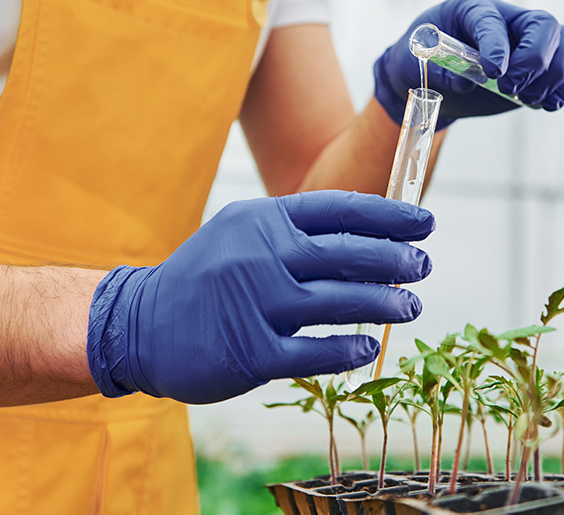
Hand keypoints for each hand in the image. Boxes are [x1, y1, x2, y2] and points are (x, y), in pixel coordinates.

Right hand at [86, 191, 433, 403]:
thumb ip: (296, 233)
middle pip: (347, 254)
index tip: (425, 222)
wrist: (138, 325)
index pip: (341, 210)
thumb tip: (371, 240)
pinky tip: (369, 348)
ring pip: (338, 301)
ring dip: (384, 304)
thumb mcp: (243, 235)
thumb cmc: (206, 276)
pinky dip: (347, 350)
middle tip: (424, 266)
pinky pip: (314, 351)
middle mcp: (261, 257)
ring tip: (411, 307)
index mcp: (263, 221)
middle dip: (395, 259)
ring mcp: (256, 305)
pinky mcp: (251, 353)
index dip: (390, 216)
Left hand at [374, 0, 563, 128]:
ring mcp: (529, 42)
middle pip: (546, 25)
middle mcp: (509, 19)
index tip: (493, 73)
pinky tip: (546, 104)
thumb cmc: (423, 58)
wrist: (434, 74)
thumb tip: (465, 82)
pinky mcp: (541, 68)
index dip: (497, 45)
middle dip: (534, 61)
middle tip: (508, 88)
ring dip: (553, 78)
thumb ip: (438, 68)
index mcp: (473, 7)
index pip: (493, 20)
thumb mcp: (415, 59)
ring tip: (526, 99)